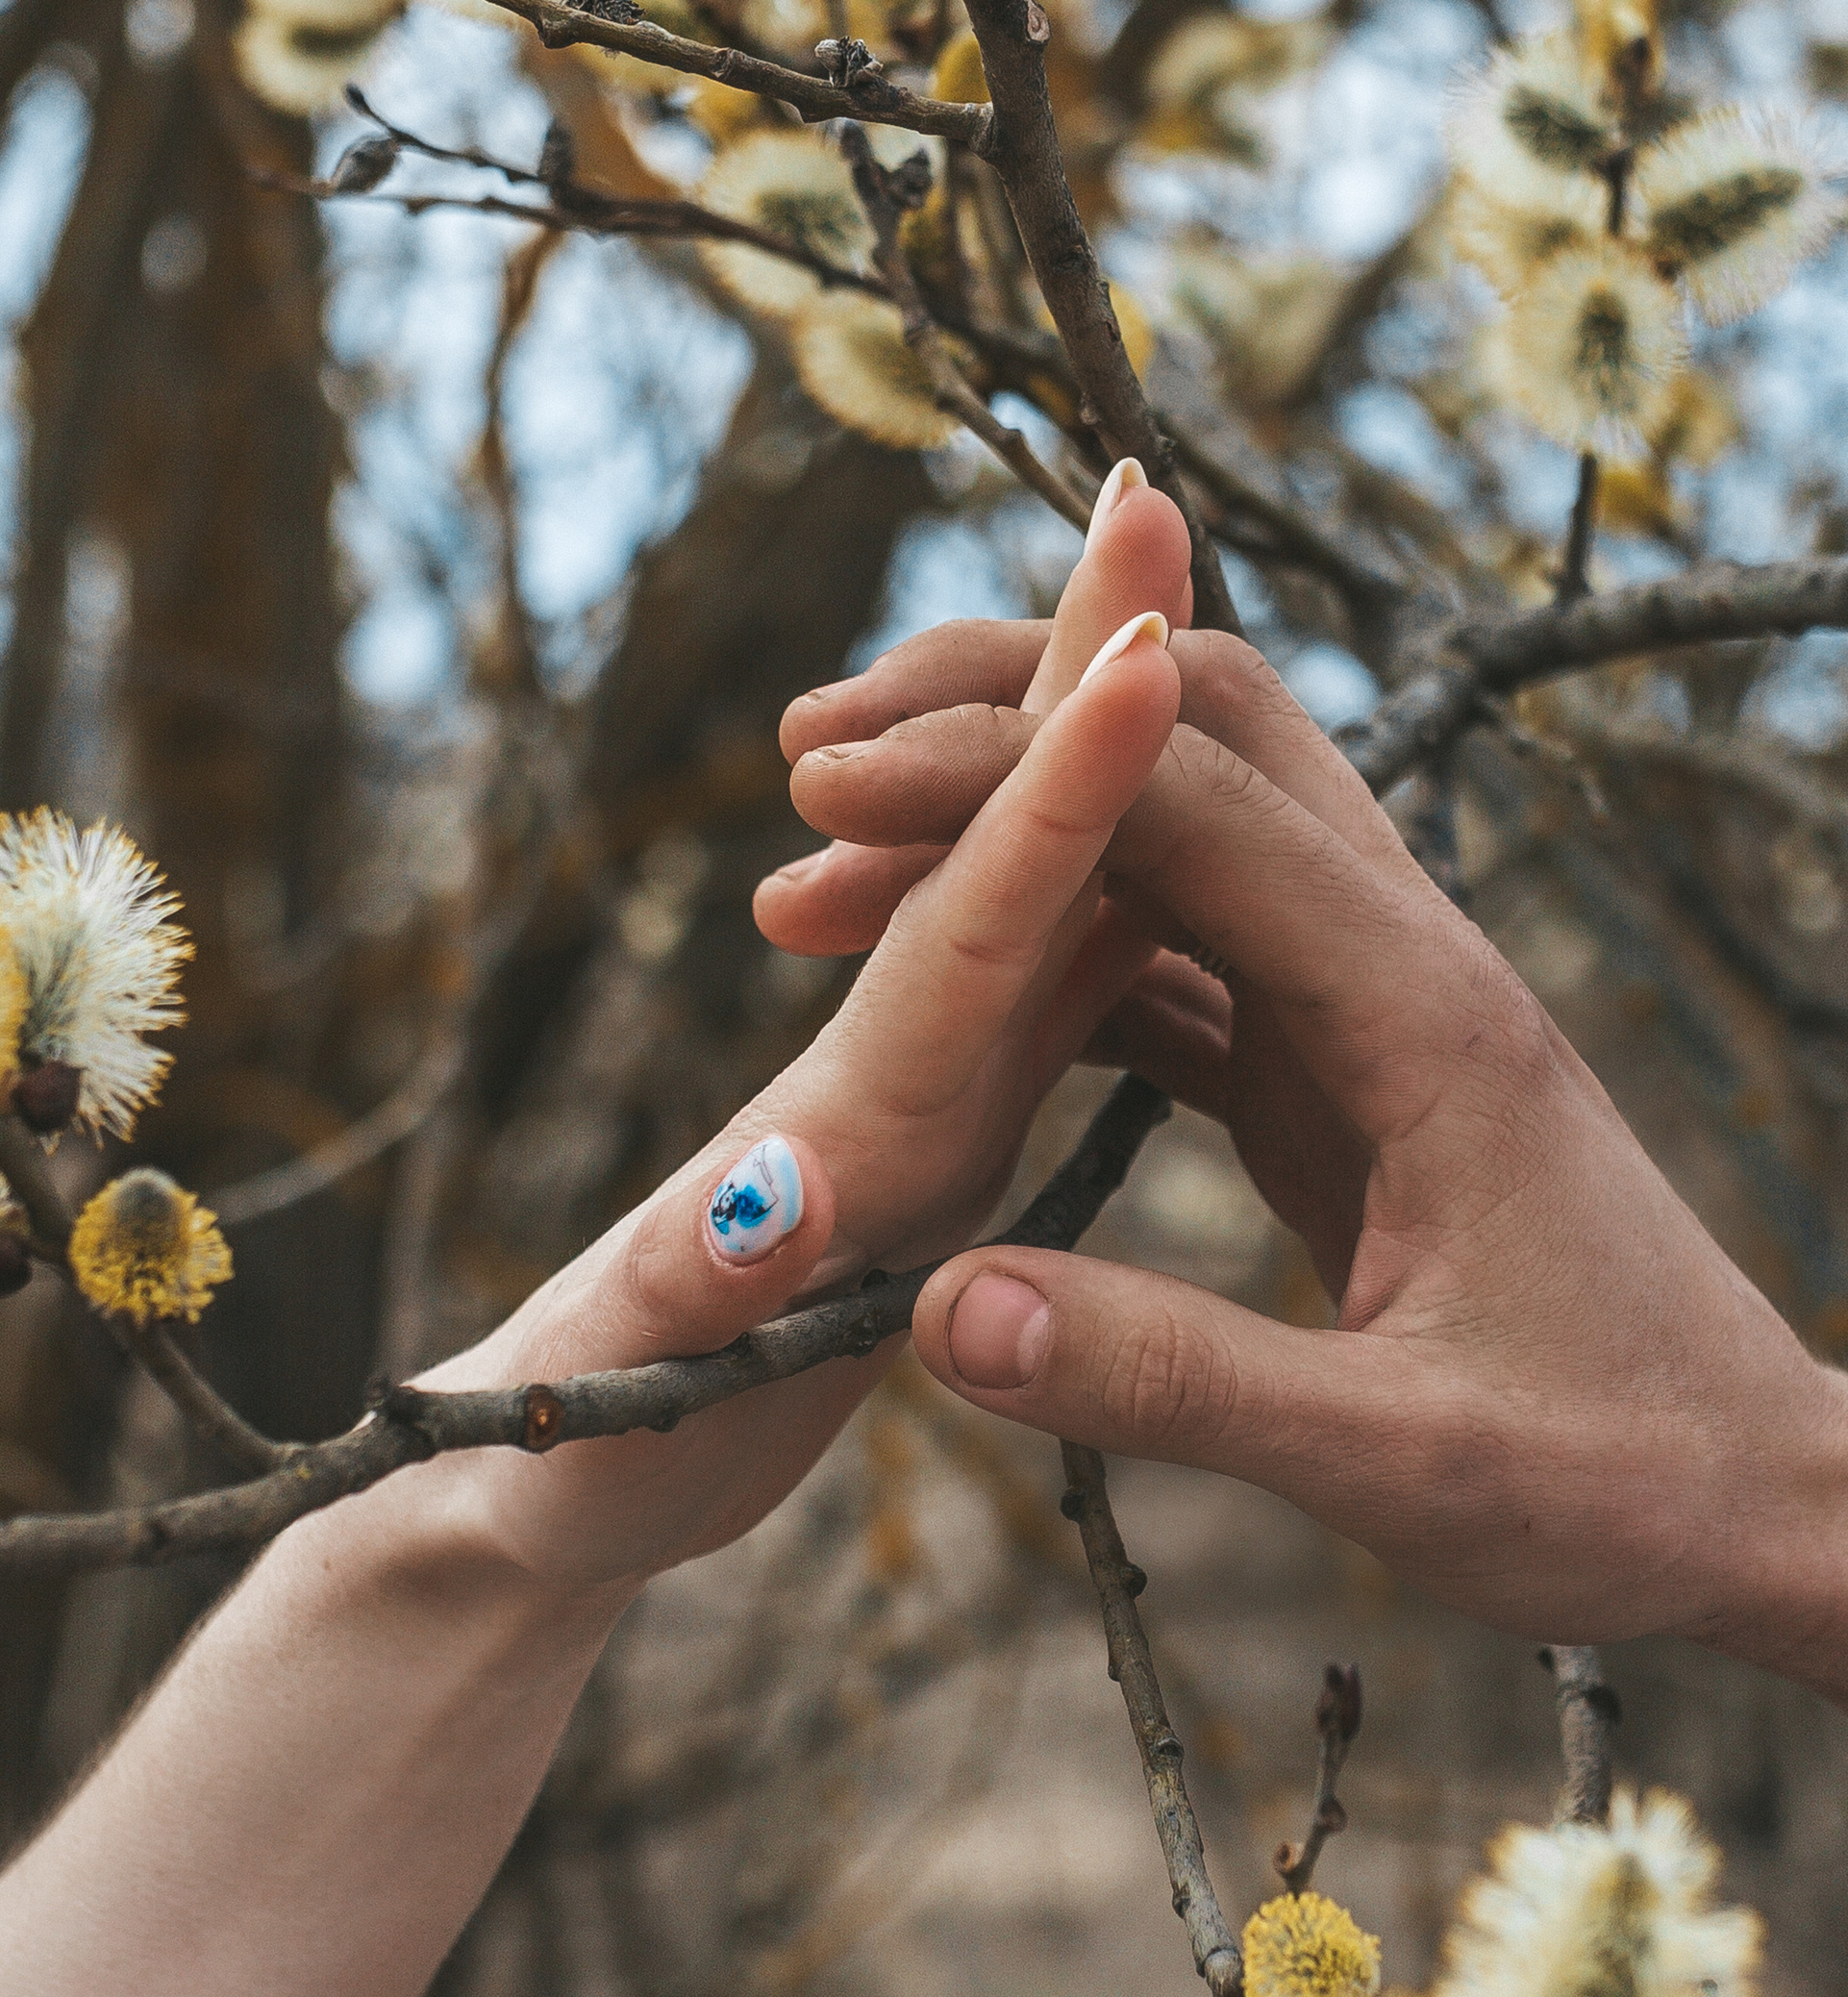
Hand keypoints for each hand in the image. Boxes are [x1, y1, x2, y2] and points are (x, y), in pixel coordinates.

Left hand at [412, 503, 1189, 1603]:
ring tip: (1178, 624)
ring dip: (1098, 758)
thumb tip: (766, 1194)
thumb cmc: (565, 1472)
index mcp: (847, 1137)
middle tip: (1149, 495)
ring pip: (1031, 894)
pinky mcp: (926, 1154)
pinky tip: (1180, 879)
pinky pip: (1045, 997)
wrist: (518, 1501)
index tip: (1145, 648)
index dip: (1055, 794)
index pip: (968, 928)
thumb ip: (694, 1297)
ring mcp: (908, 1105)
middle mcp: (884, 1083)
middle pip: (999, 848)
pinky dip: (1114, 904)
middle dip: (1073, 682)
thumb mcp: (617, 1402)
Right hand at [758, 526, 1847, 1637]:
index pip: (1195, 806)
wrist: (1777, 1500)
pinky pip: (1195, 960)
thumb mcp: (1400, 1468)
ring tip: (831, 865)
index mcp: (1429, 1014)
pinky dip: (1066, 945)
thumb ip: (1176, 1382)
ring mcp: (1385, 1012)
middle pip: (1207, 735)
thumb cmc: (1629, 1479)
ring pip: (1193, 831)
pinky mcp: (1359, 1080)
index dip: (1005, 768)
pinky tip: (948, 990)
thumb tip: (937, 1312)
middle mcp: (1411, 967)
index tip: (825, 784)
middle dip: (1010, 706)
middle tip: (811, 756)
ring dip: (1026, 821)